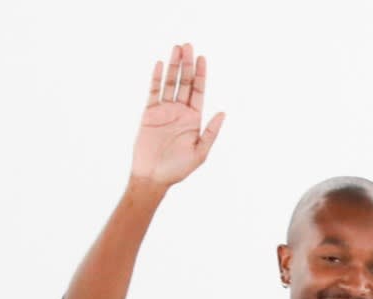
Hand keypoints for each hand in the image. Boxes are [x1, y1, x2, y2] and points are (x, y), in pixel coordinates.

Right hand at [130, 43, 225, 188]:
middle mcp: (180, 111)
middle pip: (184, 82)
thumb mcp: (200, 153)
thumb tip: (223, 113)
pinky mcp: (150, 113)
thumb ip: (211, 133)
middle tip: (188, 45)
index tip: (202, 58)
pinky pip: (153, 92)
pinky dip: (156, 78)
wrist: (153, 177)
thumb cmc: (177, 169)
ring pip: (169, 83)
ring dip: (173, 66)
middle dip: (187, 64)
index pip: (198, 91)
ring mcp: (164, 111)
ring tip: (176, 48)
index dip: (201, 74)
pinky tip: (159, 64)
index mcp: (194, 119)